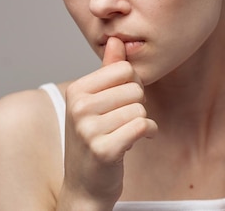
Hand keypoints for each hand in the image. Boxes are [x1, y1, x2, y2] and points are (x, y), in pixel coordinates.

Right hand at [61, 37, 157, 207]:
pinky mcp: (104, 150)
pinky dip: (148, 133)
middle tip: (121, 122)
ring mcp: (89, 129)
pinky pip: (144, 126)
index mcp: (76, 90)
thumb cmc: (94, 139)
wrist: (85, 185)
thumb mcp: (96, 101)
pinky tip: (135, 141)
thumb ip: (108, 70)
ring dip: (141, 123)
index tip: (120, 102)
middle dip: (137, 106)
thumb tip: (117, 39)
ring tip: (123, 134)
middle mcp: (78, 107)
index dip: (131, 85)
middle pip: (135, 88)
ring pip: (141, 109)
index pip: (124, 69)